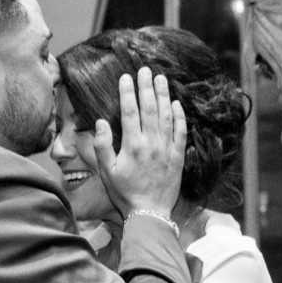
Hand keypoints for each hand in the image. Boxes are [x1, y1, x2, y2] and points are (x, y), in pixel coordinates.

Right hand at [94, 67, 186, 218]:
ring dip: (163, 95)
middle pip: (149, 108)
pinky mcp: (178, 156)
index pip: (130, 111)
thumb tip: (101, 122)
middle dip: (146, 86)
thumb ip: (102, 146)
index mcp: (132, 145)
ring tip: (161, 79)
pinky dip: (179, 116)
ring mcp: (167, 149)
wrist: (150, 212)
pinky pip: (180, 132)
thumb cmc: (125, 193)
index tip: (125, 77)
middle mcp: (151, 143)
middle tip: (144, 70)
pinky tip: (176, 104)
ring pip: (166, 115)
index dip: (127, 92)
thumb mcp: (106, 172)